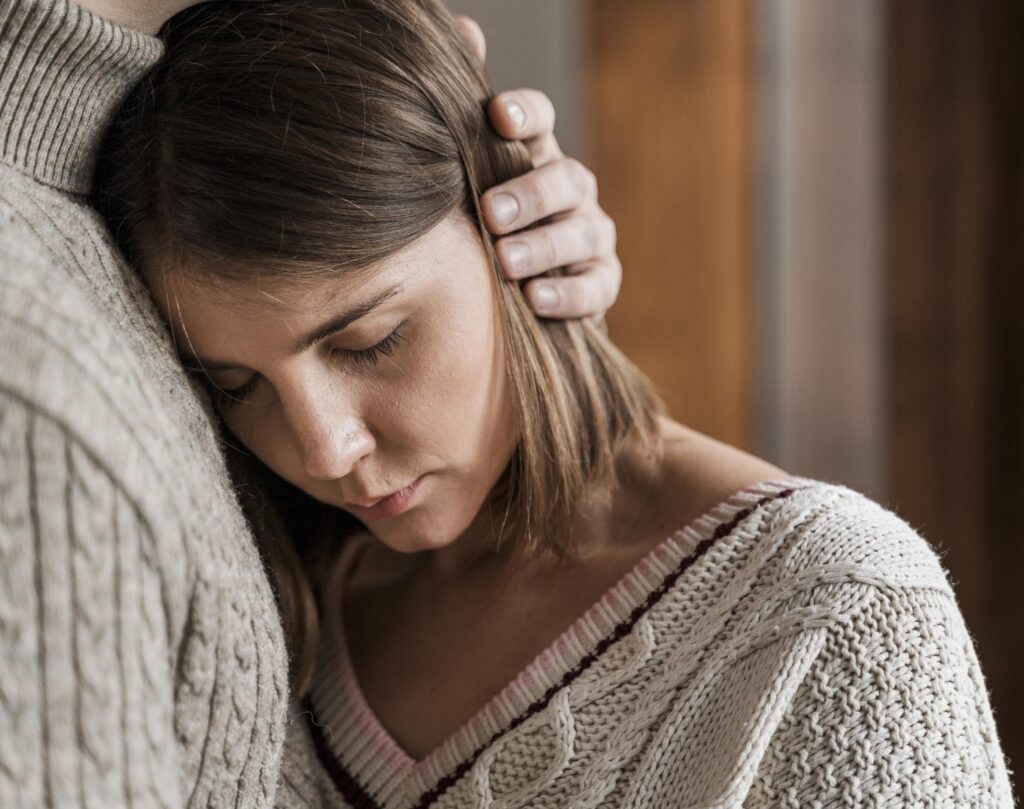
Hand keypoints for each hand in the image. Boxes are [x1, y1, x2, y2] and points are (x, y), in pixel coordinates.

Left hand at [455, 18, 621, 320]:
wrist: (509, 293)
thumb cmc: (485, 223)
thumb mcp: (470, 173)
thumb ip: (464, 113)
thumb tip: (461, 28)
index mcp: (536, 155)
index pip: (541, 122)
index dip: (525, 115)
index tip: (497, 117)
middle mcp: (571, 190)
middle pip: (564, 179)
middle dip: (530, 194)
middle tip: (491, 212)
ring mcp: (590, 236)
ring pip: (580, 233)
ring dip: (543, 246)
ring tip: (506, 262)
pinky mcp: (601, 282)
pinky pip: (595, 287)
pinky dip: (568, 294)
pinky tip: (536, 299)